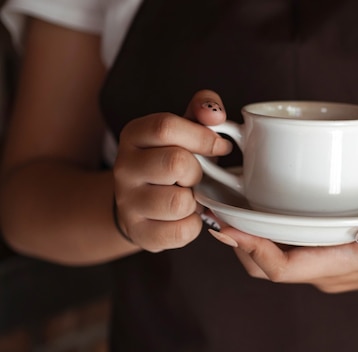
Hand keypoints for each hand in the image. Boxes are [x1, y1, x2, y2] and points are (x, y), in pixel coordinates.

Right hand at [113, 90, 231, 251]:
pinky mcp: (140, 233)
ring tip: (189, 196)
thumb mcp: (185, 130)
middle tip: (198, 175)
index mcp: (134, 135)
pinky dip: (193, 225)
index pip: (165, 127)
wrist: (142, 202)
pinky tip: (186, 216)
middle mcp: (124, 167)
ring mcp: (128, 202)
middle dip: (198, 171)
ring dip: (195, 201)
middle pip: (175, 163)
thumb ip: (202, 110)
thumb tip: (213, 113)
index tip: (220, 146)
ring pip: (178, 202)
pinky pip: (181, 231)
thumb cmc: (173, 159)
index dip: (202, 136)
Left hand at [209, 208, 357, 292]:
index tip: (228, 225)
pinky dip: (266, 227)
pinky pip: (287, 242)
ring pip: (273, 254)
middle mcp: (323, 268)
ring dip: (247, 235)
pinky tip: (258, 202)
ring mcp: (321, 258)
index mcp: (339, 267)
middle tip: (214, 209)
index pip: (284, 269)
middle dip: (237, 243)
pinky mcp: (324, 246)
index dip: (252, 250)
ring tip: (224, 203)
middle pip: (267, 265)